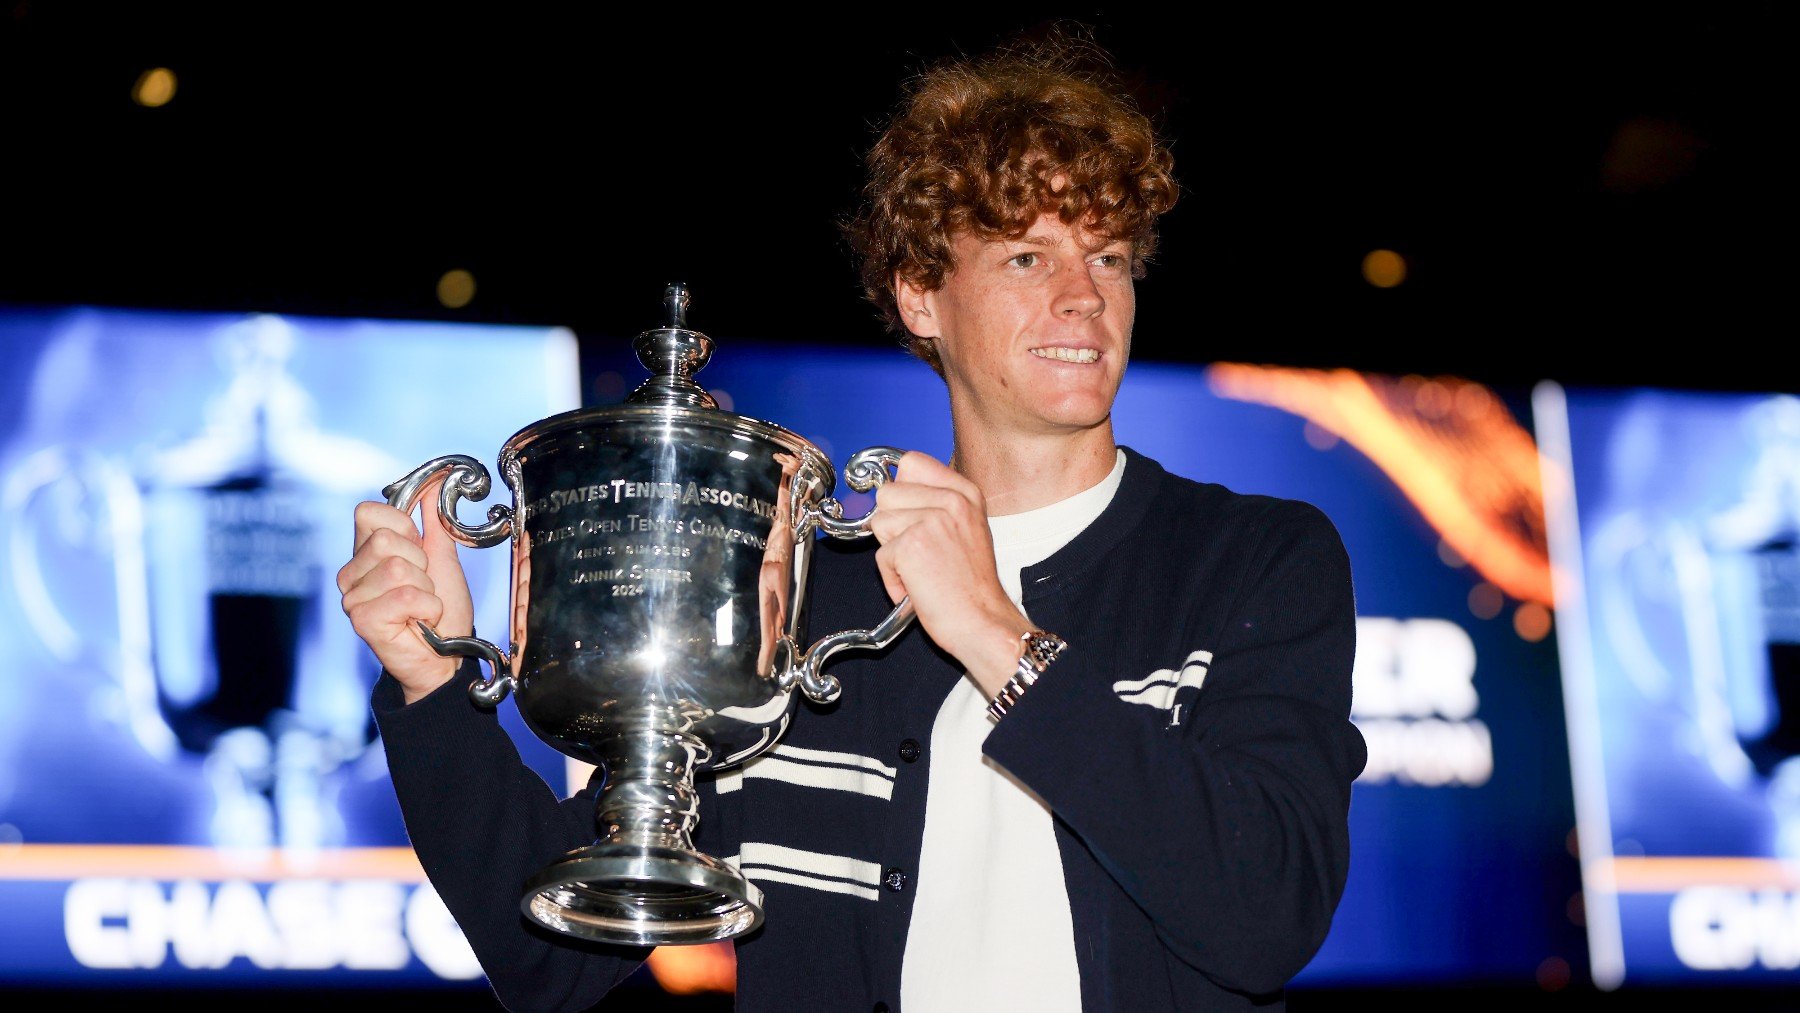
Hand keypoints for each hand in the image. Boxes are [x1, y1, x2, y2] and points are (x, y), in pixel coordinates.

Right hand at [336, 477, 473, 703]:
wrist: (446, 656)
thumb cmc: (442, 611)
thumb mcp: (443, 559)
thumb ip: (434, 523)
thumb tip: (433, 485)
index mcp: (366, 552)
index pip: (369, 512)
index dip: (404, 528)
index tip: (419, 553)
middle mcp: (351, 572)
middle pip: (387, 540)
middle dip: (420, 564)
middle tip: (422, 587)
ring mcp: (353, 597)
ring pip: (399, 569)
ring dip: (426, 590)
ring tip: (421, 606)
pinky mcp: (362, 620)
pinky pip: (405, 596)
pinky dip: (426, 608)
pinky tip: (419, 621)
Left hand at [870, 452, 1031, 696]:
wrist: (984, 622)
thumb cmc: (971, 586)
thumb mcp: (966, 529)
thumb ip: (935, 504)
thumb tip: (891, 489)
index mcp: (965, 492)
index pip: (911, 462)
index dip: (901, 490)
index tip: (906, 512)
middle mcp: (951, 500)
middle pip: (887, 492)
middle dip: (893, 525)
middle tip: (922, 553)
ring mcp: (932, 520)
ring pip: (878, 522)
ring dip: (892, 553)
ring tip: (921, 570)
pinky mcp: (912, 545)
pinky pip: (880, 556)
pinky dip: (892, 578)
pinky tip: (918, 587)